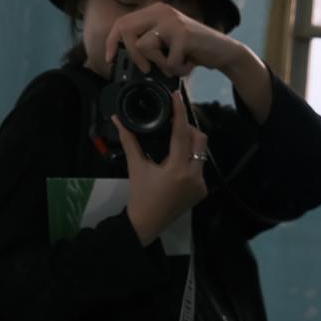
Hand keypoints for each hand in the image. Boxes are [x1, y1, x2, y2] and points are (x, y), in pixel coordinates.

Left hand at [105, 2, 238, 78]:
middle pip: (125, 30)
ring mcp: (172, 21)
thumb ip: (147, 42)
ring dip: (159, 64)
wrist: (224, 51)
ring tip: (175, 64)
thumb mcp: (167, 42)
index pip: (122, 23)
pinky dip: (177, 70)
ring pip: (142, 47)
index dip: (111, 42)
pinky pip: (166, 61)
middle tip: (145, 68)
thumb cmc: (193, 50)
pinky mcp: (183, 35)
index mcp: (155, 11)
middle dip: (131, 54)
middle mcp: (162, 11)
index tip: (111, 59)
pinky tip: (189, 65)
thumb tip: (120, 58)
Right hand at [115, 92, 209, 246]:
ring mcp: (200, 184)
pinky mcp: (202, 191)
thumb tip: (118, 119)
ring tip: (174, 143)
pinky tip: (177, 163)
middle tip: (174, 125)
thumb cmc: (139, 194)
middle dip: (188, 129)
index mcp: (177, 168)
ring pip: (202, 153)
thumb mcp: (136, 166)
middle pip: (200, 139)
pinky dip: (190, 161)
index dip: (180, 112)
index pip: (182, 133)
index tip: (177, 96)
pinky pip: (200, 167)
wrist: (146, 223)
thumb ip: (129, 141)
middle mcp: (194, 175)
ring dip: (190, 144)